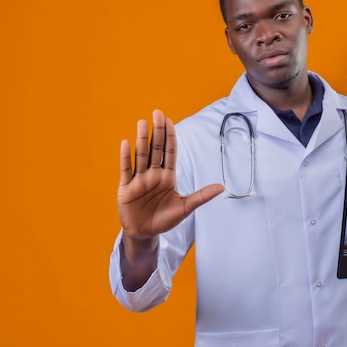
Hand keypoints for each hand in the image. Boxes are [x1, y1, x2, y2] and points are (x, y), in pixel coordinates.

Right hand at [118, 109, 223, 240]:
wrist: (145, 233)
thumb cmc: (164, 219)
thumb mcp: (185, 207)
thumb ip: (201, 196)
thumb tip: (221, 187)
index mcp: (167, 177)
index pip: (169, 152)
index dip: (170, 137)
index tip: (170, 121)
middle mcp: (153, 174)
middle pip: (155, 149)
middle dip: (157, 131)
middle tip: (158, 113)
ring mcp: (139, 180)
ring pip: (141, 156)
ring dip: (142, 139)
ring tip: (143, 122)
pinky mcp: (126, 188)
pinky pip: (126, 170)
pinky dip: (126, 157)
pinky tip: (126, 143)